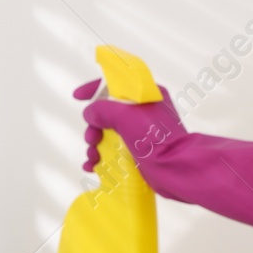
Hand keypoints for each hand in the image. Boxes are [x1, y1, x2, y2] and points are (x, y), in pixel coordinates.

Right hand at [72, 77, 188, 187]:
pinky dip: (102, 157)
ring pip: (109, 132)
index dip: (94, 88)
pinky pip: (115, 149)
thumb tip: (91, 114)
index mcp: (144, 96)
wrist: (175, 169)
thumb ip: (103, 109)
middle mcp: (143, 111)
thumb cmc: (155, 139)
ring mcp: (141, 132)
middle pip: (108, 112)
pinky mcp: (140, 151)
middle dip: (94, 126)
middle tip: (91, 139)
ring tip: (93, 158)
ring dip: (95, 144)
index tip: (77, 97)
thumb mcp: (126, 116)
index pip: (115, 84)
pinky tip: (92, 166)